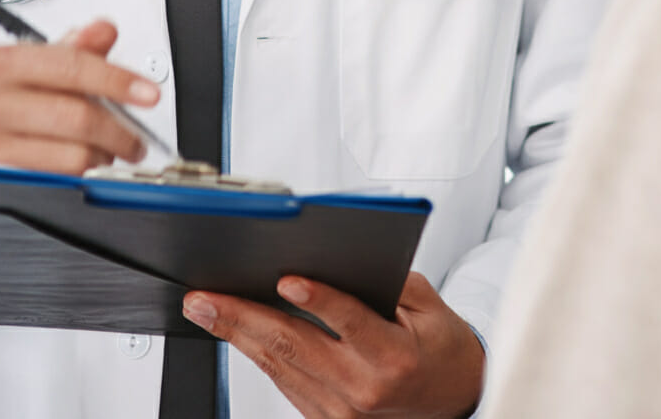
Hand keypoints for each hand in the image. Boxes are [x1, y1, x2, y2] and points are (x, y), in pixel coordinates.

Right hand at [0, 19, 159, 216]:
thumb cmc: (12, 101)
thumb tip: (105, 30)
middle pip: (77, 117)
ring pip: (73, 155)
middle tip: (136, 140)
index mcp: (3, 62)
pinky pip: (58, 183)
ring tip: (105, 153)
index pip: (72, 66)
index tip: (150, 94)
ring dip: (102, 158)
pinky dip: (81, 178)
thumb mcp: (40, 66)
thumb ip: (77, 48)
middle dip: (120, 132)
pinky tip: (83, 168)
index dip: (118, 81)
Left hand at [182, 269, 484, 418]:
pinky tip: (236, 332)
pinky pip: (285, 383)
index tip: (287, 280)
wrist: (454, 400)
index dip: (318, 301)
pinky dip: (258, 355)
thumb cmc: (442, 349)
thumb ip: (390, 281)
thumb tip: (342, 258)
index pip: (350, 324)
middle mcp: (363, 389)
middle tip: (206, 297)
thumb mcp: (432, 306)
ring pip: (279, 366)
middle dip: (244, 317)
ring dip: (238, 335)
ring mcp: (341, 411)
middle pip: (296, 347)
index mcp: (393, 358)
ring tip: (206, 309)